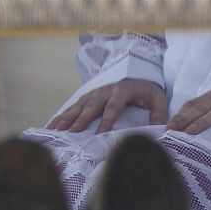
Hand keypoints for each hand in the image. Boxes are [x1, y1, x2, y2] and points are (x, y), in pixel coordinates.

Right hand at [46, 78, 168, 132]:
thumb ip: (159, 113)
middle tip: (71, 131)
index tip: (100, 134)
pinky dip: (61, 116)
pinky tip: (52, 126)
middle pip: (90, 106)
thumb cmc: (146, 91)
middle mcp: (104, 91)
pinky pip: (72, 107)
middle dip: (80, 119)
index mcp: (121, 91)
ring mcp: (93, 93)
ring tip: (55, 129)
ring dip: (66, 118)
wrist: (136, 75)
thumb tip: (159, 128)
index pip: (112, 107)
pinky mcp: (87, 97)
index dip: (106, 120)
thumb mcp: (158, 99)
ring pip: (77, 106)